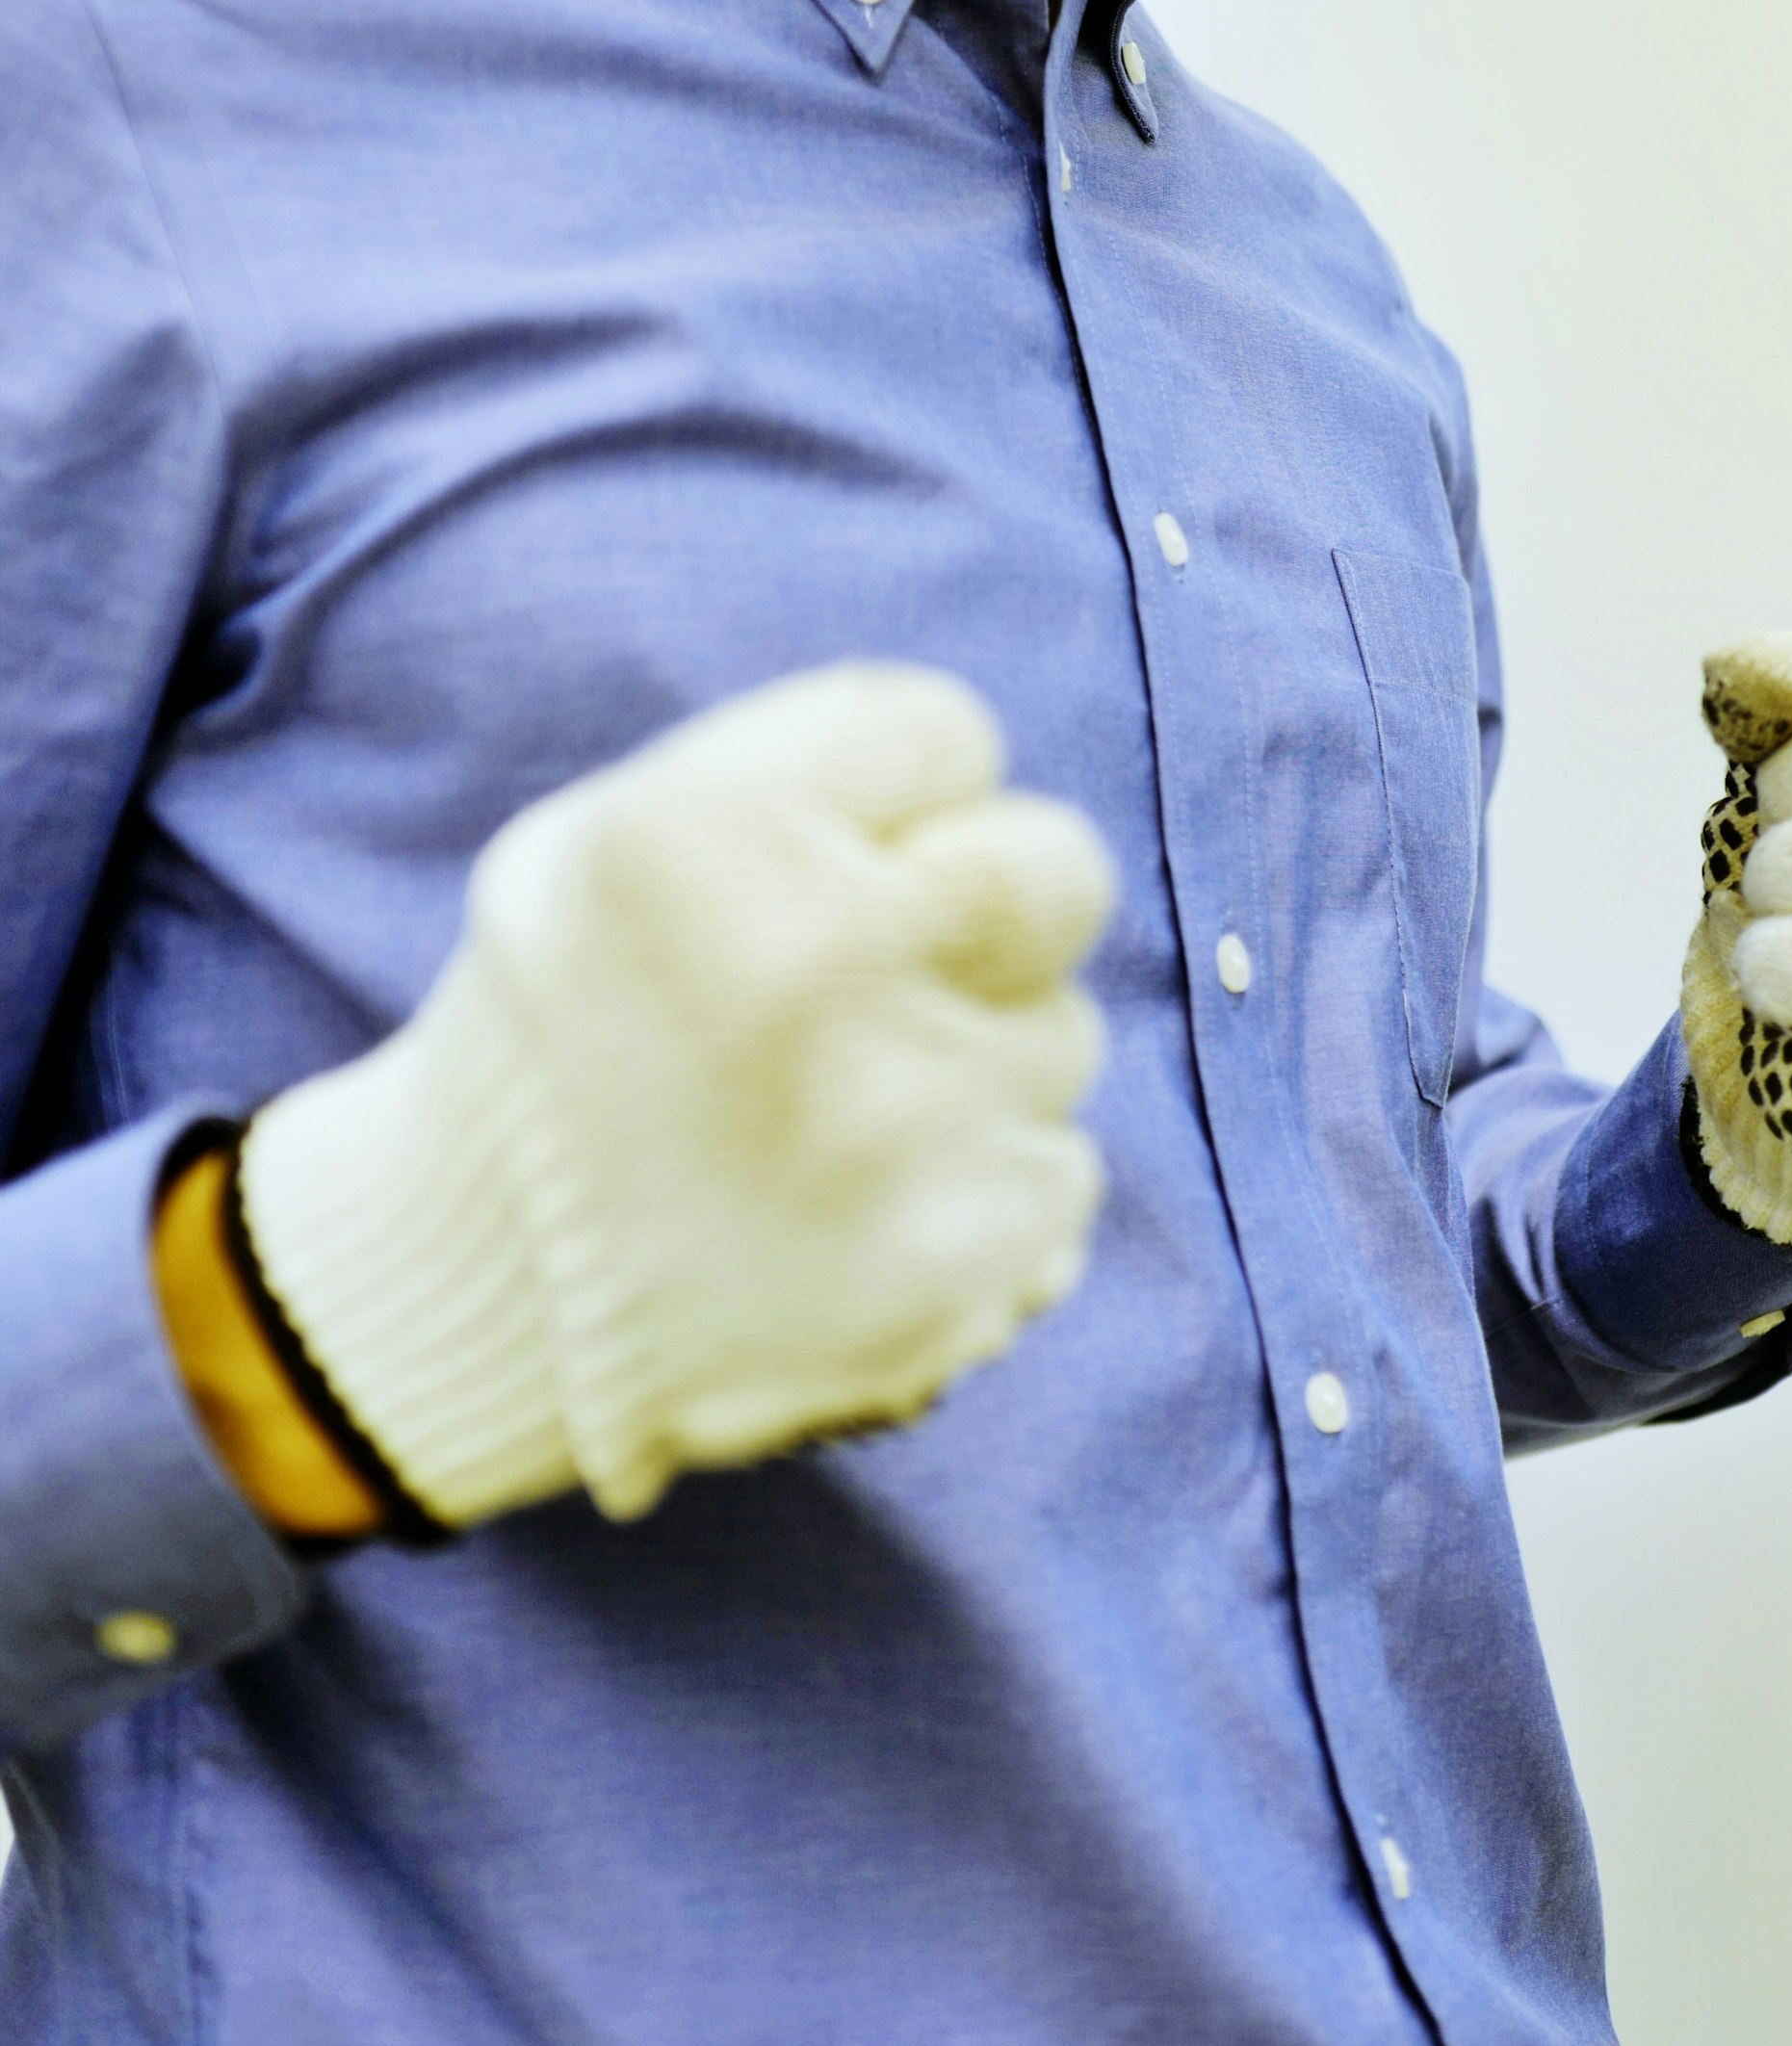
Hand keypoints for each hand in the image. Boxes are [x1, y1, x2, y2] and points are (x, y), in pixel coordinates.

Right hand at [235, 664, 1116, 1528]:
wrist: (481, 1313)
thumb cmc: (566, 1044)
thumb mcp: (609, 841)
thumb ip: (813, 769)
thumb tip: (998, 806)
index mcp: (703, 838)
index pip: (947, 732)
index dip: (907, 802)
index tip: (840, 866)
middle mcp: (813, 961)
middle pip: (1053, 871)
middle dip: (997, 909)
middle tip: (882, 983)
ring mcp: (908, 1121)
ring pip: (1057, 1039)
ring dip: (972, 1074)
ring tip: (824, 1133)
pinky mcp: (974, 1256)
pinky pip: (1055, 1175)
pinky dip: (978, 1200)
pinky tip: (854, 1228)